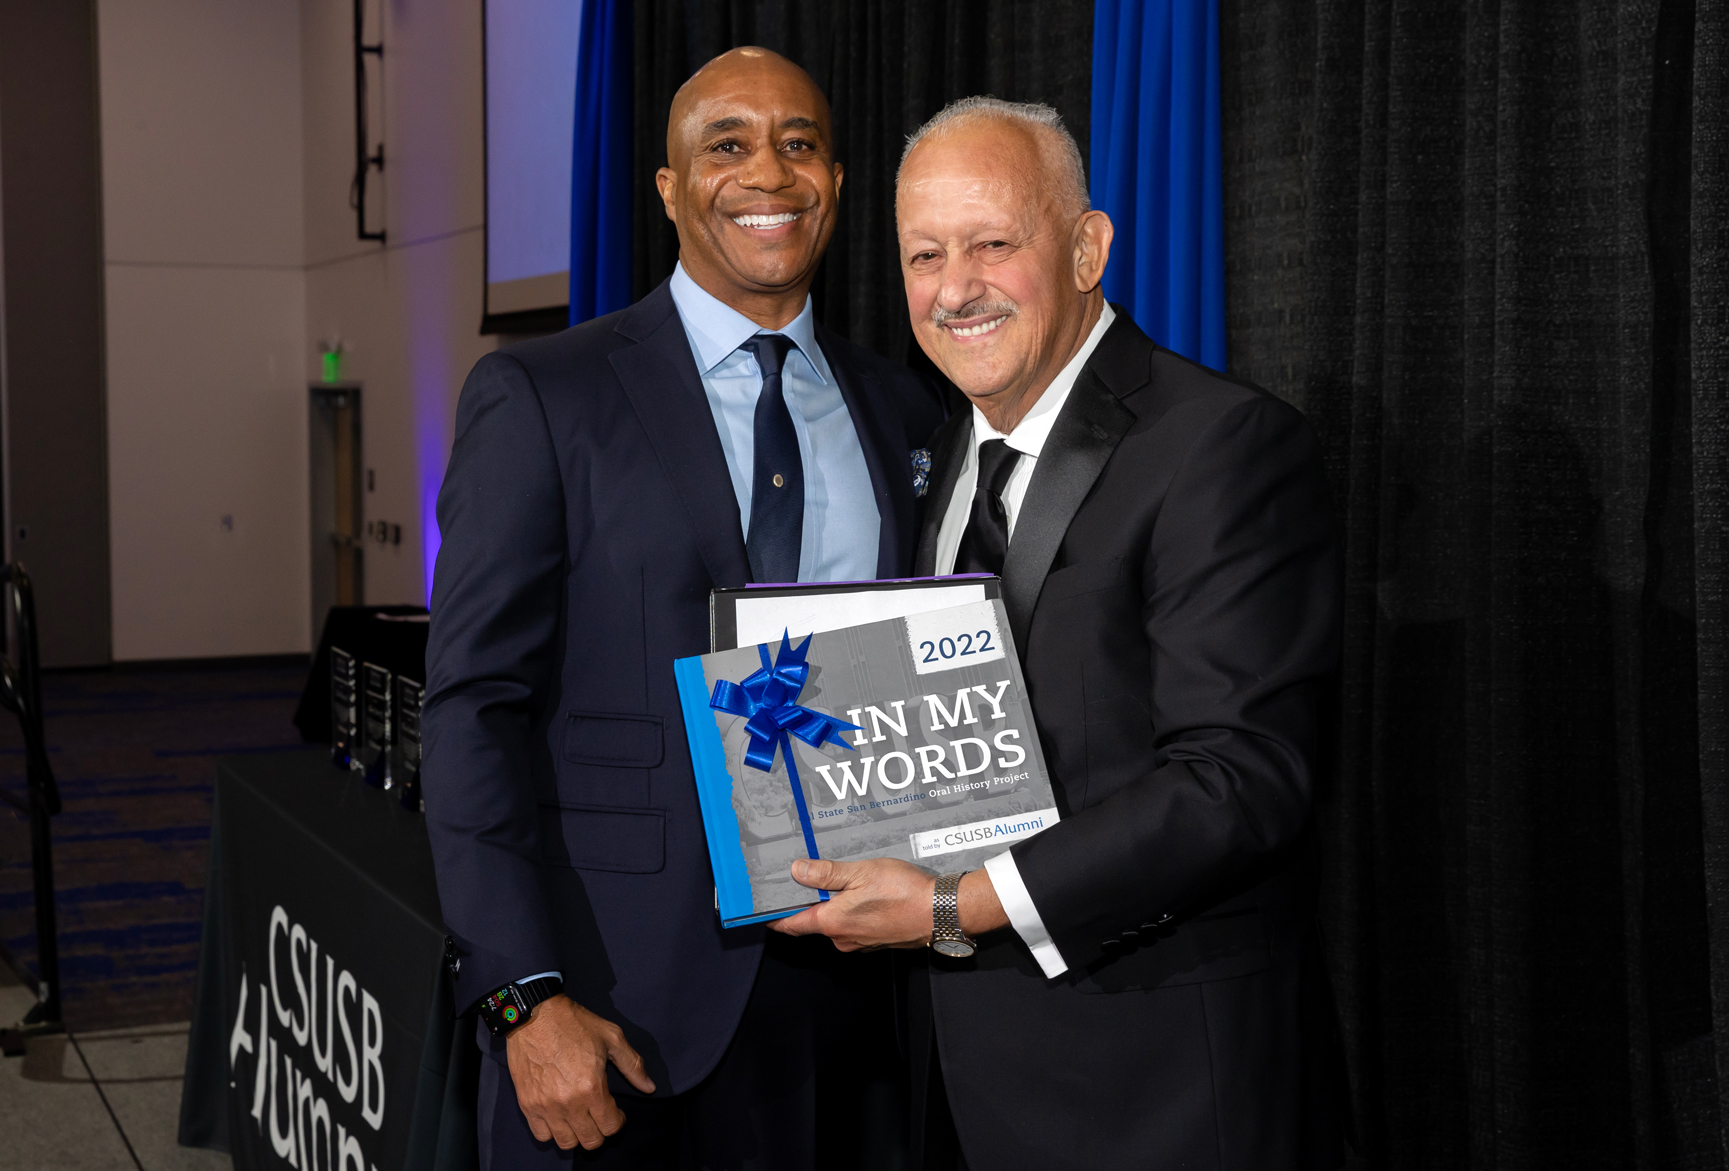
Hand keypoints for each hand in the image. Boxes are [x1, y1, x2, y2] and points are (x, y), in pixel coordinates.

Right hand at [505, 994, 655, 1150]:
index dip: (617, 1121)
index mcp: (592, 1088)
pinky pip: (542, 1135)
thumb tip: (649, 1087)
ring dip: (577, 1135)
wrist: (536, 1015)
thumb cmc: (575, 1023)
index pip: (610, 1127)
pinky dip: (552, 1131)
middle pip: (590, 1140)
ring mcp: (546, 1106)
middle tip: (599, 1116)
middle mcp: (569, 1103)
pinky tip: (559, 1117)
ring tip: (579, 1119)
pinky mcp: (527, 1105)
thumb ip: (633, 1065)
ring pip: (566, 1143)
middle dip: (600, 1131)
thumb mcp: (612, 1037)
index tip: (615, 1112)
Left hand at [771, 858, 1009, 949]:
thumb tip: (796, 871)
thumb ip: (826, 874)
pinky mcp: (877, 941)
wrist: (943, 911)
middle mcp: (843, 938)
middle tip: (807, 876)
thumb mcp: (860, 872)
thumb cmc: (904, 892)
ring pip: (836, 923)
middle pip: (813, 921)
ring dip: (834, 905)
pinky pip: (855, 926)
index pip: (790, 925)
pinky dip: (852, 911)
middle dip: (809, 902)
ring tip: (843, 880)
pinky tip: (865, 893)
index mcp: (832, 922)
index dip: (773, 916)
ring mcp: (861, 942)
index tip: (760, 907)